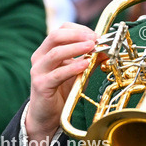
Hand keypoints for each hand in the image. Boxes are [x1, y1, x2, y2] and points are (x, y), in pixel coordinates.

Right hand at [24, 23, 96, 145]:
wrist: (46, 115)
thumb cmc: (61, 91)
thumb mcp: (78, 72)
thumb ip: (90, 61)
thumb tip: (106, 51)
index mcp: (47, 50)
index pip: (60, 30)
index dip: (78, 30)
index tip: (95, 34)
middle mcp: (40, 57)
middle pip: (55, 36)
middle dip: (77, 35)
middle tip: (94, 38)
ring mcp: (38, 71)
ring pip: (55, 53)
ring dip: (76, 48)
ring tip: (91, 47)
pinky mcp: (41, 85)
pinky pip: (57, 74)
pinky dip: (72, 67)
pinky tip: (84, 65)